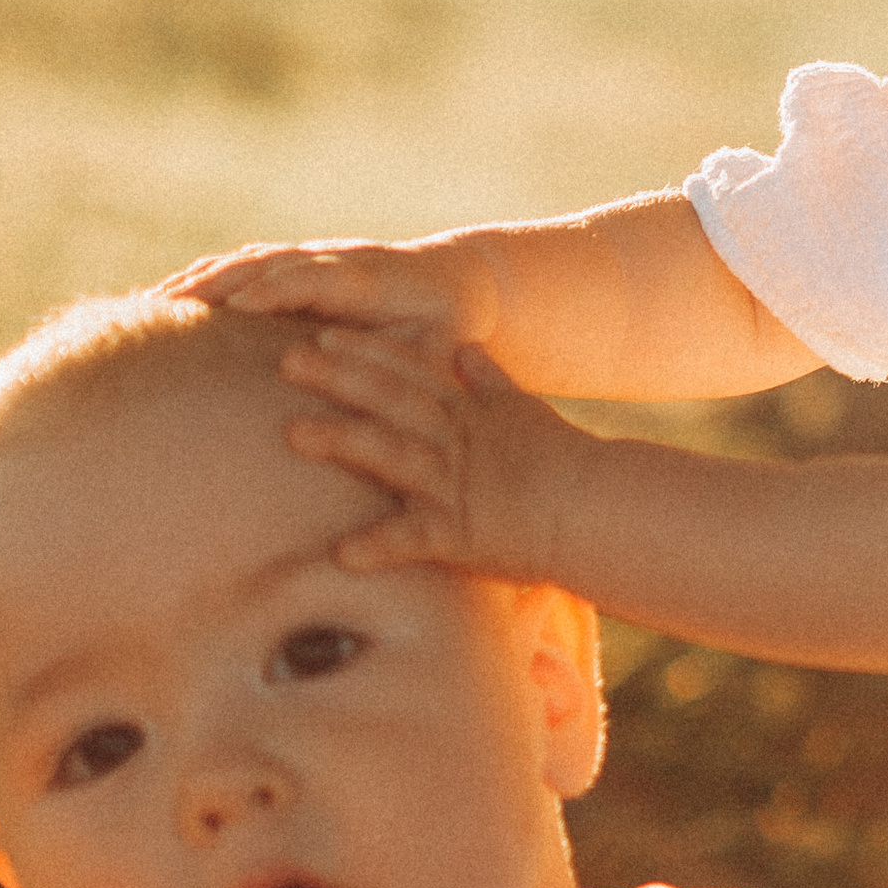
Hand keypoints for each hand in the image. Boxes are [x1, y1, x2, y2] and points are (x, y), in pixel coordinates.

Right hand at [162, 235, 501, 342]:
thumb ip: (412, 366)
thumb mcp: (438, 348)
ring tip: (144, 310)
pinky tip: (163, 306)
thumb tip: (387, 391)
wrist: (453, 283)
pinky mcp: (292, 267)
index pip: (308, 277)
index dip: (270, 290)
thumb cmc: (447, 328)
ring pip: (241, 263)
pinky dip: (201, 283)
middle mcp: (328, 259)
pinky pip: (239, 270)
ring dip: (195, 283)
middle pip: (259, 264)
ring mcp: (306, 258)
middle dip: (212, 285)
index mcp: (364, 278)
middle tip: (162, 311)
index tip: (232, 308)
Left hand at [279, 326, 593, 578]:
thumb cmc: (563, 464)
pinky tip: (341, 554)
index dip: (366, 351)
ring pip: (393, 455)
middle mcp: (456, 442)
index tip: (323, 333)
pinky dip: (378, 547)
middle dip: (339, 378)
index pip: (410, 372)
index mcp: (467, 413)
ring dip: (343, 442)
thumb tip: (465, 347)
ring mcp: (456, 485)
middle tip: (287, 360)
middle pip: (390, 401)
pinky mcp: (461, 534)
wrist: (600, 511)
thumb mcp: (524, 410)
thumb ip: (489, 379)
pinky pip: (413, 542)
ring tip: (293, 434)